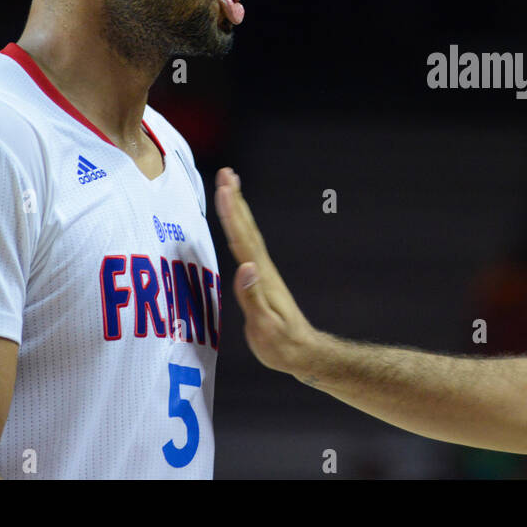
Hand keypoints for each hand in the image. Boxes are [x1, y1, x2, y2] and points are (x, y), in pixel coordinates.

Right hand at [214, 167, 318, 375]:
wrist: (304, 353)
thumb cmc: (282, 345)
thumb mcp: (265, 327)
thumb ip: (253, 297)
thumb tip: (245, 267)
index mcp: (260, 276)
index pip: (242, 238)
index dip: (231, 212)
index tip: (223, 187)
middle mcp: (262, 269)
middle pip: (246, 228)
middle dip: (234, 200)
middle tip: (226, 172)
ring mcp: (263, 273)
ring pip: (248, 234)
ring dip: (238, 209)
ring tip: (229, 186)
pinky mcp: (262, 280)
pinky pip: (247, 246)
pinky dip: (240, 229)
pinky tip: (236, 225)